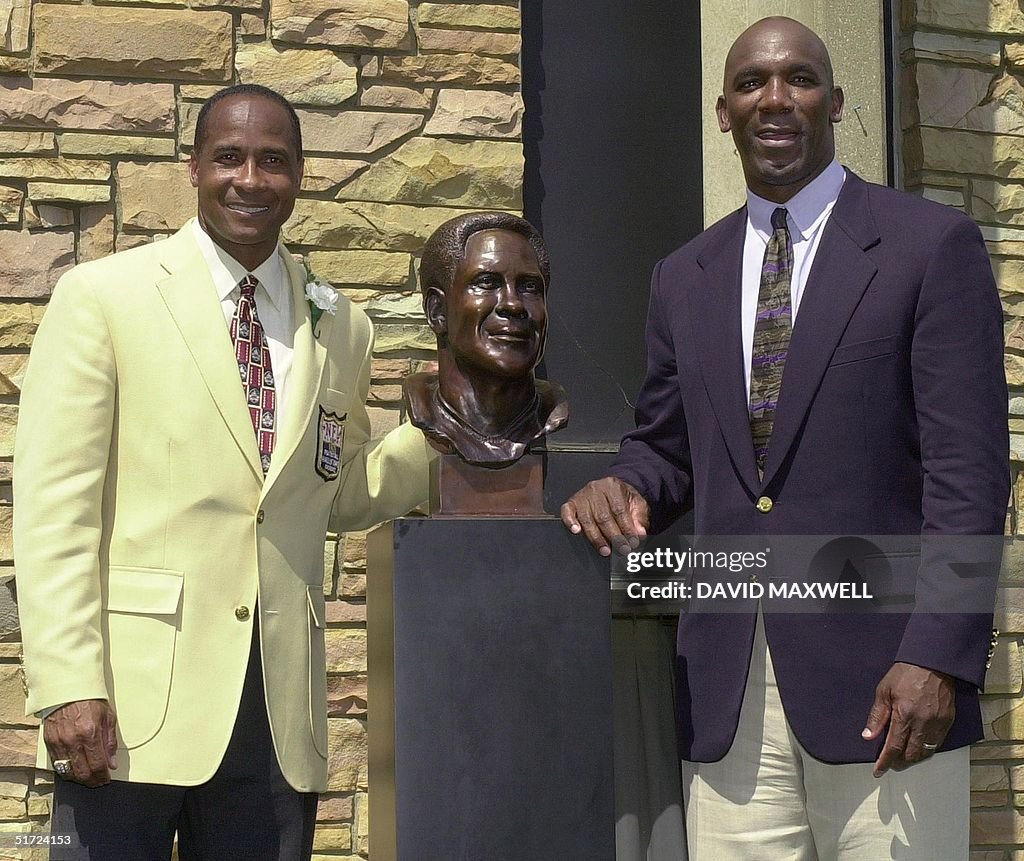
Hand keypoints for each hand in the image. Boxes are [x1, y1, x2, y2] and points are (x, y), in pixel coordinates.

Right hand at [44, 699, 117, 786]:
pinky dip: (67, 771)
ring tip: (88, 777)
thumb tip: (112, 763)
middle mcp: (73, 740)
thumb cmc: (90, 701)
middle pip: (82, 773)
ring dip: (79, 778)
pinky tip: (75, 769)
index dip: (102, 776)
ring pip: (68, 772)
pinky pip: (57, 765)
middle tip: (98, 781)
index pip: (97, 765)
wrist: (67, 689)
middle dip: (92, 781)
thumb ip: (110, 742)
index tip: (106, 778)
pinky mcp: (49, 743)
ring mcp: (59, 743)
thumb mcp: (108, 717)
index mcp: (90, 733)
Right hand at [561, 477, 649, 556]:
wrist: (611, 489)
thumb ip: (639, 518)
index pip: (619, 510)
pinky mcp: (571, 503)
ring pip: (587, 519)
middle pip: (603, 517)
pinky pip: (567, 512)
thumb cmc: (623, 499)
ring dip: (597, 538)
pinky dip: (570, 522)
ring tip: (606, 551)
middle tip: (622, 549)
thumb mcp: (637, 504)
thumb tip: (640, 533)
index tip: (633, 542)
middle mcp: (595, 489)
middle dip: (614, 537)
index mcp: (613, 486)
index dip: (626, 528)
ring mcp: (582, 496)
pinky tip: (577, 531)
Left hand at [862, 662, 953, 776]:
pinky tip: (918, 747)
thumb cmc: (906, 673)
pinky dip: (927, 749)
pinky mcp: (948, 722)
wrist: (933, 662)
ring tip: (903, 758)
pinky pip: (938, 744)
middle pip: (912, 754)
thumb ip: (877, 716)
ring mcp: (938, 724)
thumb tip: (868, 736)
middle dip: (900, 762)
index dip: (885, 761)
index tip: (878, 771)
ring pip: (926, 752)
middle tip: (890, 763)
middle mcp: (923, 723)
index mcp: (904, 715)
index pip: (894, 746)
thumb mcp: (884, 691)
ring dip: (914, 758)